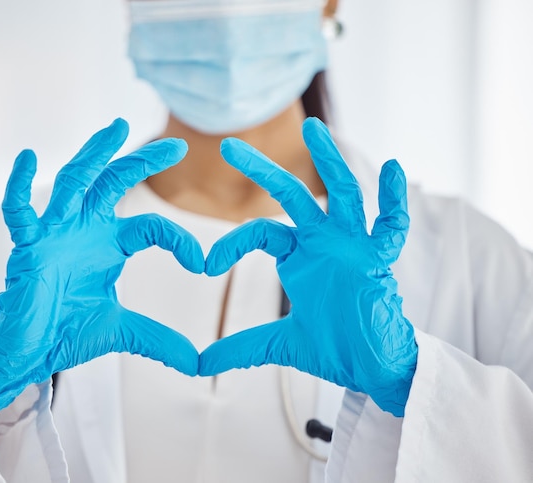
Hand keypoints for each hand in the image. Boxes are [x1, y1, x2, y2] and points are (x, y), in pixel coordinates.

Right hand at [0, 119, 203, 415]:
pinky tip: (28, 157)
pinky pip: (20, 212)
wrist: (31, 352)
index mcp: (108, 244)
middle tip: (176, 145)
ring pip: (74, 183)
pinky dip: (20, 186)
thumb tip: (197, 363)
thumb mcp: (124, 331)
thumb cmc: (69, 330)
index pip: (150, 226)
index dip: (179, 238)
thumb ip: (158, 340)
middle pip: (114, 184)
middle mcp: (84, 230)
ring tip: (117, 127)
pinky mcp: (27, 247)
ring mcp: (55, 233)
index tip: (205, 263)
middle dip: (142, 161)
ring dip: (94, 154)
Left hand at [199, 117, 417, 416]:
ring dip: (329, 161)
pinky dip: (394, 200)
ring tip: (311, 127)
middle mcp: (322, 243)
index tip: (204, 265)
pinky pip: (391, 225)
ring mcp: (352, 246)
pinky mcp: (379, 259)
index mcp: (298, 256)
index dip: (230, 242)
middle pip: (291, 196)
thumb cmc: (331, 346)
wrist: (369, 365)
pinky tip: (394, 168)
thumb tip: (199, 364)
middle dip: (260, 170)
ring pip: (342, 194)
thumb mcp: (279, 343)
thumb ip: (241, 346)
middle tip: (227, 145)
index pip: (260, 231)